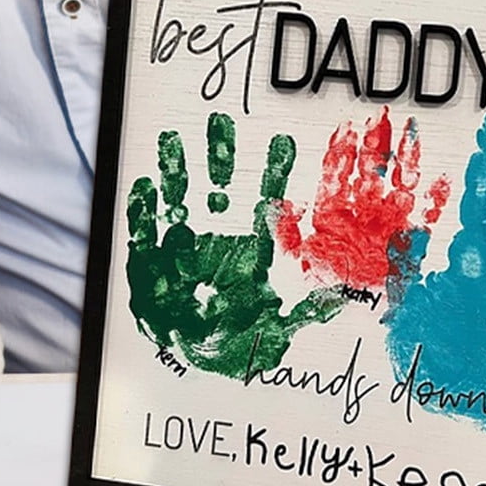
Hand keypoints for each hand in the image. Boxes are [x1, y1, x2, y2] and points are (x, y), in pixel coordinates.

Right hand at [126, 112, 343, 379]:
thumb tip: (344, 296)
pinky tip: (143, 187)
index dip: (273, 171)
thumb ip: (308, 313)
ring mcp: (180, 246)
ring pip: (178, 197)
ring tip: (173, 138)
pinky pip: (142, 232)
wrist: (188, 365)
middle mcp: (216, 238)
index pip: (265, 200)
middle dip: (220, 153)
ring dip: (175, 168)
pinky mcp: (148, 262)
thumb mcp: (278, 332)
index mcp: (250, 250)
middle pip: (220, 185)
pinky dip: (141, 211)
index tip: (281, 139)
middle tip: (221, 120)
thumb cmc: (234, 344)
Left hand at [274, 109, 449, 298]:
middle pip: (371, 165)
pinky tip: (442, 175)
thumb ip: (287, 231)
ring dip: (406, 156)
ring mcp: (389, 218)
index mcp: (337, 207)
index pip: (340, 169)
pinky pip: (427, 212)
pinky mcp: (411, 237)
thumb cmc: (328, 280)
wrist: (357, 309)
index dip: (342, 147)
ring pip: (399, 179)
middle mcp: (364, 207)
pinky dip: (436, 195)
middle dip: (375, 140)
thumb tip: (278, 206)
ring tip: (411, 129)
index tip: (346, 125)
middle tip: (379, 115)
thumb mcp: (299, 256)